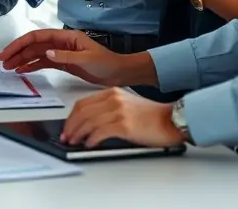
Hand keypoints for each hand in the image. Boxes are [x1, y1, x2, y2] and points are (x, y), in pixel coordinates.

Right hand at [0, 28, 122, 84]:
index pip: (38, 37)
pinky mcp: (63, 63)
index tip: (8, 51)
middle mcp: (61, 42)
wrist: (118, 72)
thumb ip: (66, 56)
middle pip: (33, 45)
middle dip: (17, 51)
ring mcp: (61, 52)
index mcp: (66, 36)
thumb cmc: (106, 62)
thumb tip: (47, 53)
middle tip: (3, 61)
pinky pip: (43, 62)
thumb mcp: (86, 59)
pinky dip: (31, 66)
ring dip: (22, 59)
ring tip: (8, 67)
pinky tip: (22, 70)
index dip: (21, 43)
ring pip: (36, 54)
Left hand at [62, 87, 184, 147]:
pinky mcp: (124, 125)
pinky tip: (89, 144)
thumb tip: (90, 123)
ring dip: (78, 134)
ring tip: (74, 142)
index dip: (71, 116)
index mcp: (113, 93)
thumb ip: (109, 108)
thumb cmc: (152, 116)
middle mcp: (114, 99)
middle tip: (66, 136)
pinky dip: (91, 139)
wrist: (171, 120)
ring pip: (89, 122)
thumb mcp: (127, 105)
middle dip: (71, 126)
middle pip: (83, 112)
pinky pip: (100, 132)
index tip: (67, 126)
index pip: (83, 103)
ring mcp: (119, 111)